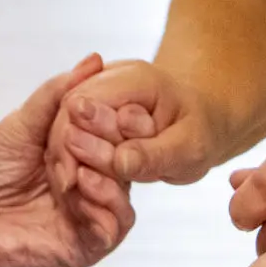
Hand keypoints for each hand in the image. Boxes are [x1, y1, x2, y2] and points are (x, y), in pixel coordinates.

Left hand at [0, 56, 138, 266]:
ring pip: (125, 192)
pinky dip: (105, 202)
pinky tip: (81, 184)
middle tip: (77, 129)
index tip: (95, 99)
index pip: (119, 131)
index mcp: (81, 156)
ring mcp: (90, 218)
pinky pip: (113, 226)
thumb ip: (57, 94)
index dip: (113, 113)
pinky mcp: (84, 248)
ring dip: (104, 167)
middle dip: (107, 137)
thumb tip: (94, 61)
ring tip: (74, 155)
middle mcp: (92, 186)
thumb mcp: (21, 125)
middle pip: (126, 159)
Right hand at [50, 59, 222, 192]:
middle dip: (65, 151)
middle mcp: (111, 77)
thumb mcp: (190, 149)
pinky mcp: (93, 110)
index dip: (74, 141)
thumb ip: (154, 155)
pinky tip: (79, 183)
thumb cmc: (200, 132)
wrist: (202, 122)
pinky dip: (72, 158)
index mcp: (136, 79)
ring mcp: (99, 91)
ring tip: (74, 189)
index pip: (86, 103)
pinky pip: (72, 131)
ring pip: (63, 121)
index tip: (72, 179)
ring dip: (65, 157)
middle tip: (69, 187)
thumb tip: (119, 162)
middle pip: (67, 111)